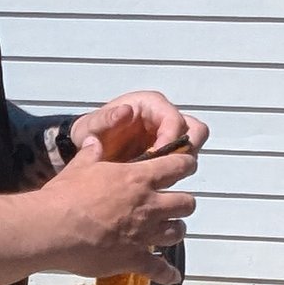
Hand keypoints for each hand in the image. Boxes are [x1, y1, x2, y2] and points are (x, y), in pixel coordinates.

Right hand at [37, 135, 198, 279]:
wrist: (52, 228)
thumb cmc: (65, 195)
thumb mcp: (79, 167)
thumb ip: (92, 153)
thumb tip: (94, 141)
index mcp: (138, 178)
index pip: (178, 166)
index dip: (186, 165)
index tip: (185, 166)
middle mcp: (149, 205)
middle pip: (187, 203)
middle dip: (183, 203)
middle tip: (173, 204)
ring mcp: (144, 234)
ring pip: (178, 232)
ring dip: (175, 230)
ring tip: (168, 231)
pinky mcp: (134, 259)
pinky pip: (160, 268)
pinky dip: (167, 273)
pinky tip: (171, 275)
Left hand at [69, 90, 204, 165]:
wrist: (87, 146)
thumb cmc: (92, 131)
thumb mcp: (92, 125)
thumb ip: (106, 119)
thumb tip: (126, 111)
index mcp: (151, 104)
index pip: (174, 120)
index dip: (170, 139)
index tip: (156, 157)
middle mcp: (165, 116)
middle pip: (196, 131)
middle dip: (185, 151)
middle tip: (165, 168)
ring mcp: (170, 134)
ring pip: (194, 147)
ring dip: (181, 163)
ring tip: (159, 176)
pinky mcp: (170, 151)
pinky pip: (183, 161)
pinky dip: (174, 172)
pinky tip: (156, 180)